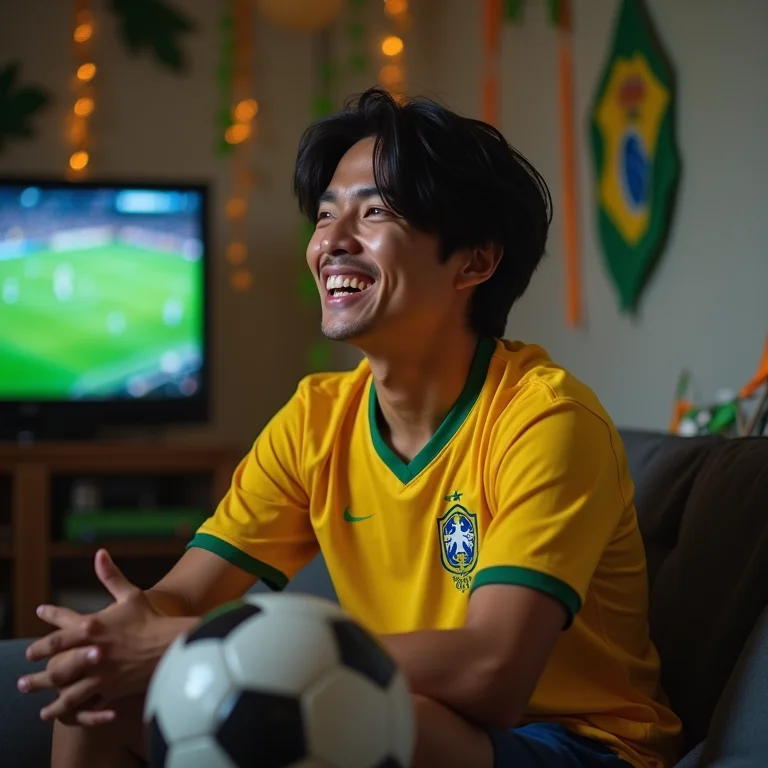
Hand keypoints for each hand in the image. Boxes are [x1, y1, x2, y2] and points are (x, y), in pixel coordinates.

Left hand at [17, 549, 191, 726]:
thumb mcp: (130, 595)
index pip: (58, 633)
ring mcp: (100, 675)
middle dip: (37, 676)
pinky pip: (88, 706)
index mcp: (93, 628)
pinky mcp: (111, 690)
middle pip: (55, 667)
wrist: (172, 645)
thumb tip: (100, 554)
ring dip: (51, 702)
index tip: (35, 627)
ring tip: (42, 709)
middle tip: (24, 680)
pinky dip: (77, 712)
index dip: (46, 628)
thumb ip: (111, 577)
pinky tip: (69, 716)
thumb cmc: (151, 619)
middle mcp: (91, 653)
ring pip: (67, 692)